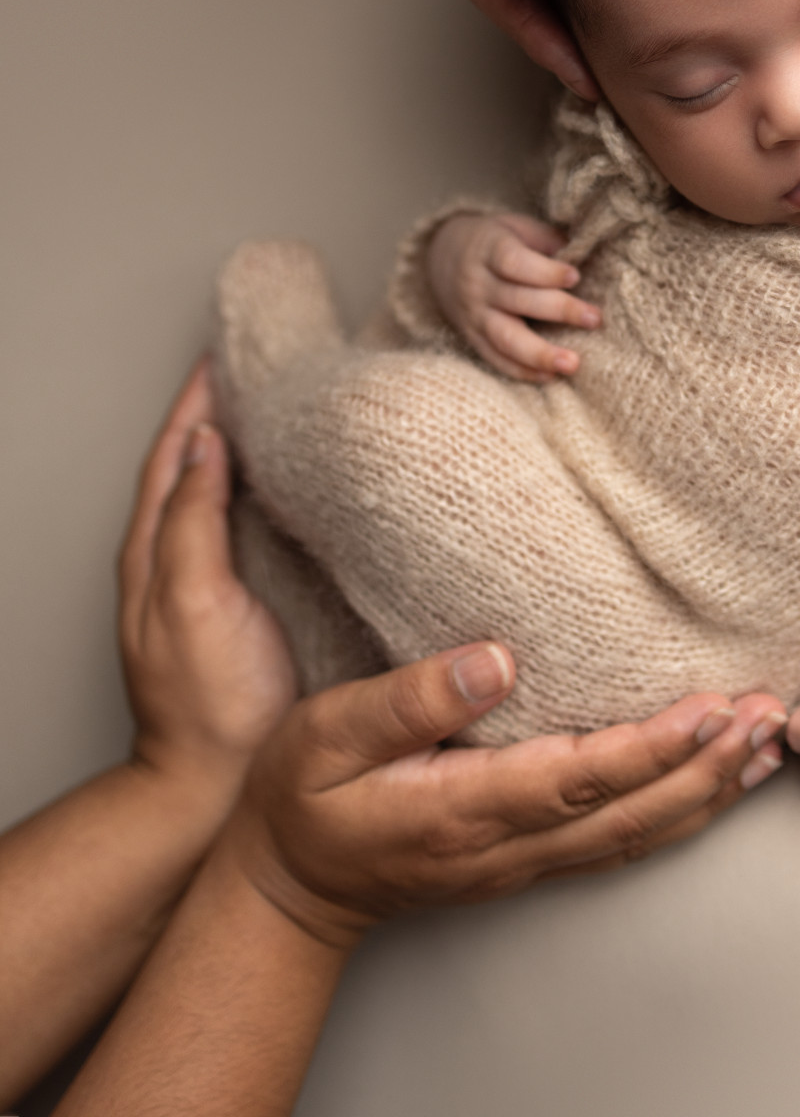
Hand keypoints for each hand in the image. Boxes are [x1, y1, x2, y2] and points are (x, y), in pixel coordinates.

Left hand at [119, 362, 297, 807]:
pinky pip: (245, 533)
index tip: (227, 356)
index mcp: (153, 554)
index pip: (171, 453)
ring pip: (217, 498)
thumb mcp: (193, 603)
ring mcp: (206, 590)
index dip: (196, 401)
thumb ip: (192, 524)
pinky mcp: (240, 611)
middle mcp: (174, 564)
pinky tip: (300, 494)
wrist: (219, 788)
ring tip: (282, 414)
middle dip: (218, 413)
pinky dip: (264, 498)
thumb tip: (205, 445)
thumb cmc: (208, 706)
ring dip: (242, 453)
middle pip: (190, 466)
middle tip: (259, 371)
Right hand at [227, 643, 787, 945]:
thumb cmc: (302, 800)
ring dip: (708, 793)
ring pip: (637, 834)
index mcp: (465, 807)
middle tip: (772, 716)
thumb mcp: (328, 734)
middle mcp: (510, 844)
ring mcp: (524, 861)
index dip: (653, 747)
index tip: (712, 709)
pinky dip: (679, 814)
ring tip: (768, 744)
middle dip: (708, 767)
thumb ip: (411, 699)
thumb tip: (496, 660)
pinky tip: (712, 785)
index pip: (580, 777)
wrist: (287, 888)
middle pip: (631, 812)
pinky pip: (620, 843)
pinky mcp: (529, 861)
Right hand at [426, 211, 600, 382]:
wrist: (440, 259)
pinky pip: (496, 359)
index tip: (576, 276)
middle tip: (594, 318)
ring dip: (540, 354)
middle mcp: (478, 285)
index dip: (545, 271)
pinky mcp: (472, 338)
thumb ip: (545, 239)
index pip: (514, 262)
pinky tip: (551, 376)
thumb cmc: (492, 241)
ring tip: (572, 363)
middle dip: (559, 310)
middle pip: (518, 300)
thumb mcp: (513, 226)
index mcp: (488, 250)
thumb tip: (581, 256)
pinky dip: (522, 371)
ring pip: (505, 338)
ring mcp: (474, 315)